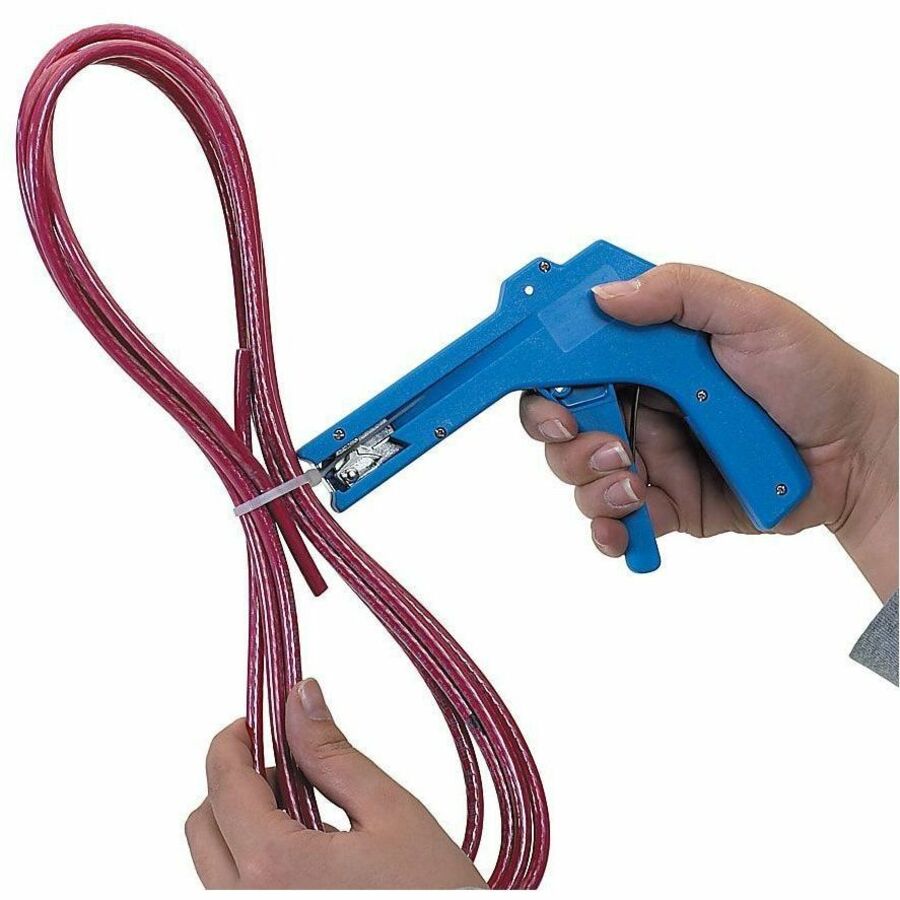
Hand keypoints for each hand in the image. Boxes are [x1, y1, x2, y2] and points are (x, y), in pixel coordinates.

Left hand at [185, 679, 486, 888]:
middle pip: (204, 826)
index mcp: (276, 869)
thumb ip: (332, 754)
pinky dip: (257, 862)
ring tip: (311, 812)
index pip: (222, 783)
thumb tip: (299, 698)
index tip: (256, 720)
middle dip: (235, 783)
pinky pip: (237, 894)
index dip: (232, 741)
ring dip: (245, 824)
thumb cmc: (435, 896)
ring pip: (215, 864)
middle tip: (288, 763)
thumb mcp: (391, 813)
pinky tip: (311, 853)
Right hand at [520, 263, 897, 598]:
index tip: (554, 400)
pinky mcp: (668, 504)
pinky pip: (617, 520)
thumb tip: (605, 296)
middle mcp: (639, 406)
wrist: (857, 451)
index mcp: (646, 356)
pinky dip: (608, 528)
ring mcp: (651, 458)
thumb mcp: (752, 313)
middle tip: (605, 442)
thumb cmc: (811, 373)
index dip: (547, 382)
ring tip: (637, 481)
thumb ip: (680, 291)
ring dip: (592, 483)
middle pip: (562, 425)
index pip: (572, 364)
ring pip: (581, 475)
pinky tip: (625, 524)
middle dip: (565, 440)